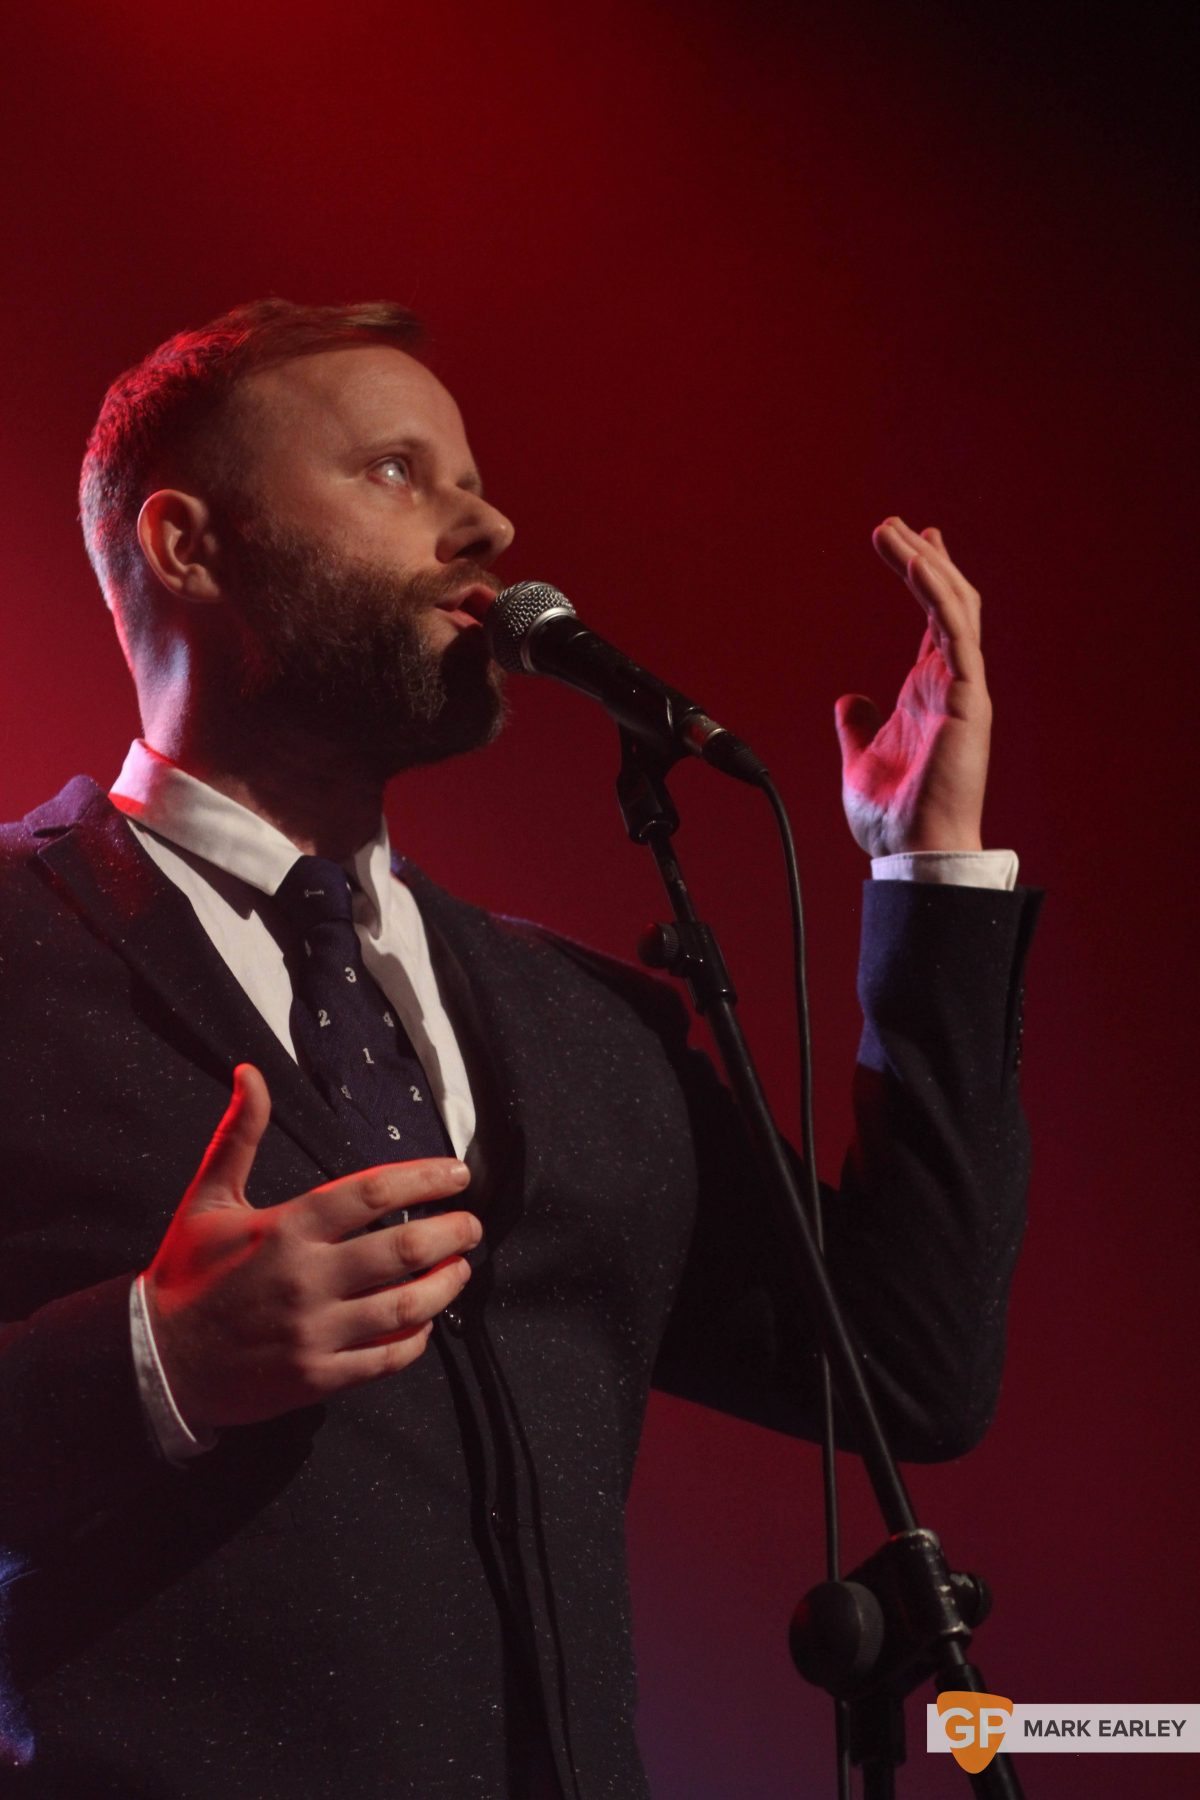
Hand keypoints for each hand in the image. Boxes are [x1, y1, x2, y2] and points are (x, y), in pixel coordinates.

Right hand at [143, 1065, 480, 1432]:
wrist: (158, 1362)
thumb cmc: (187, 1274)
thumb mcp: (208, 1199)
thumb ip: (238, 1135)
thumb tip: (251, 1072)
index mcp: (285, 1229)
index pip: (370, 1193)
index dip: (424, 1178)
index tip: (458, 1174)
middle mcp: (306, 1280)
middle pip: (403, 1250)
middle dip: (452, 1233)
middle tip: (471, 1225)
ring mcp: (314, 1333)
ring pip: (406, 1308)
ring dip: (446, 1285)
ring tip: (462, 1268)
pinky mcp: (317, 1378)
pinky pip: (386, 1359)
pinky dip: (416, 1339)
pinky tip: (424, 1321)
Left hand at [834, 517, 991, 856]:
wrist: (913, 850)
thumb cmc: (894, 815)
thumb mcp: (861, 757)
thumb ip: (857, 725)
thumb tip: (849, 700)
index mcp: (929, 692)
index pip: (934, 619)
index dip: (925, 577)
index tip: (911, 541)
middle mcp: (950, 683)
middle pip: (946, 601)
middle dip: (923, 558)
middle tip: (896, 522)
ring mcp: (962, 688)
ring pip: (953, 606)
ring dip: (925, 564)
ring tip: (894, 530)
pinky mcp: (966, 698)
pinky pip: (955, 633)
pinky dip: (937, 594)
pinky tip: (917, 563)